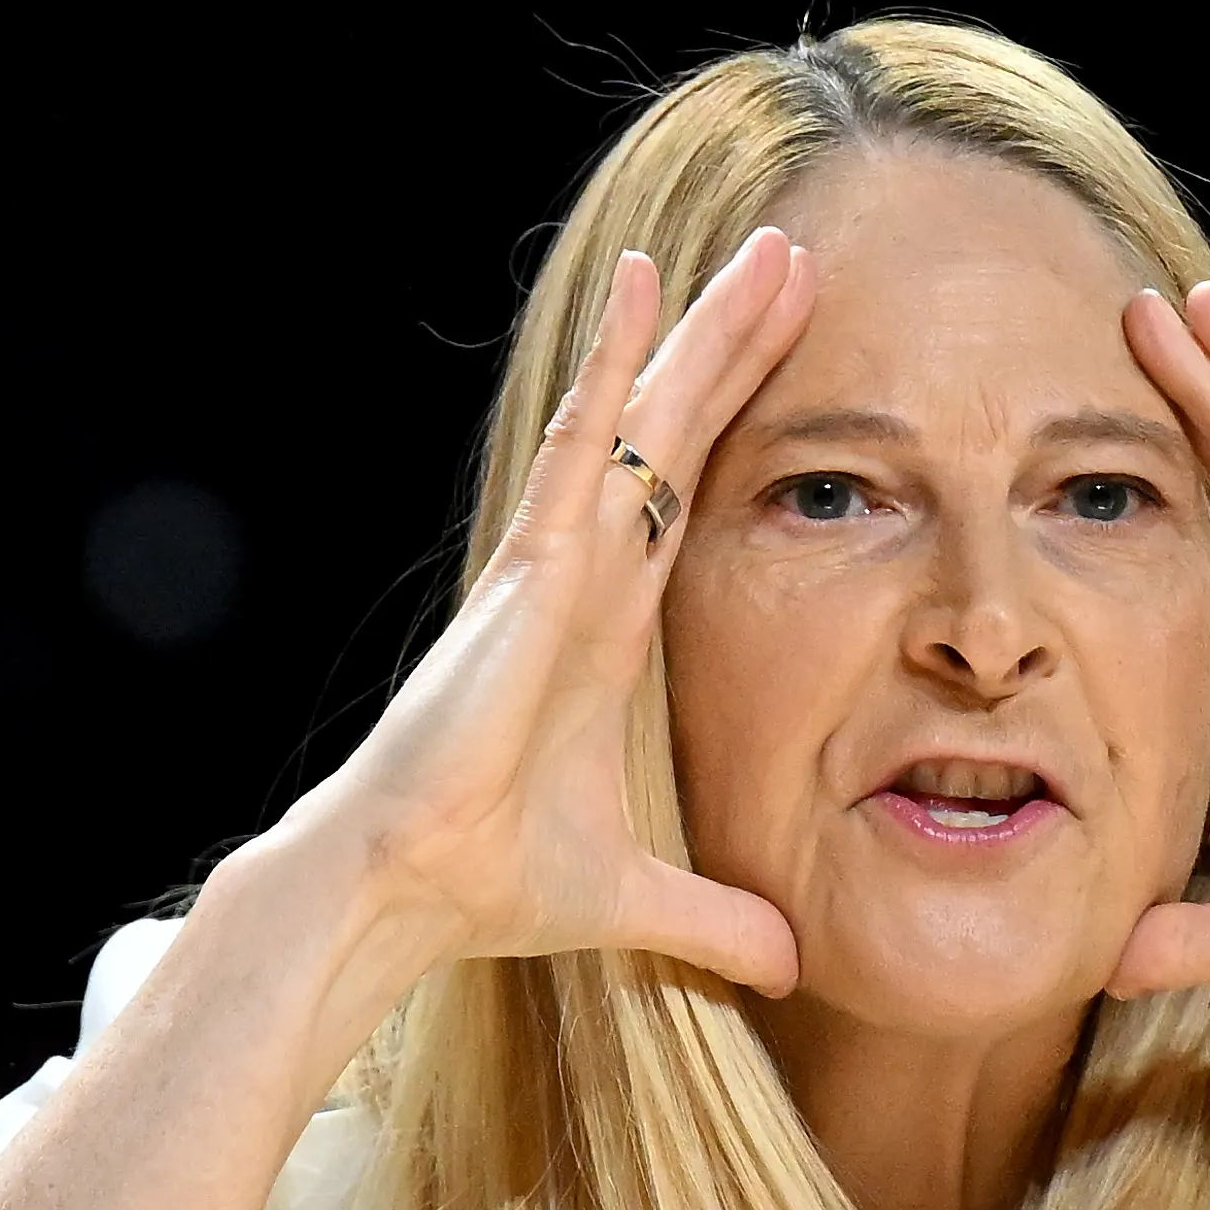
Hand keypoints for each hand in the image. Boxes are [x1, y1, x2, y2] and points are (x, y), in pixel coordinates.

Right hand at [300, 229, 818, 995]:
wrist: (412, 887)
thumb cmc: (493, 881)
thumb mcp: (640, 899)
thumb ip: (716, 921)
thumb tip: (790, 960)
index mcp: (610, 630)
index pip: (691, 500)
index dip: (741, 425)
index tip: (795, 358)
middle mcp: (586, 577)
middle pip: (677, 436)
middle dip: (734, 349)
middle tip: (797, 258)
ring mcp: (557, 562)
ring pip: (640, 418)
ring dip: (698, 332)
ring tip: (761, 250)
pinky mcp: (532, 569)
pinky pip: (584, 443)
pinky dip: (615, 364)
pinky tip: (649, 285)